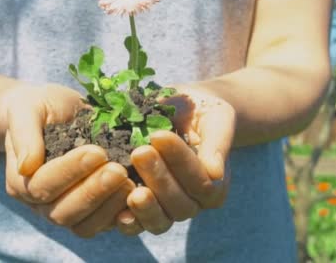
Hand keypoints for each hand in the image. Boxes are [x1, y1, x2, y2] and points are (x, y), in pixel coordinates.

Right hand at [4, 83, 133, 237]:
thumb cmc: (40, 107)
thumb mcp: (26, 108)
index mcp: (20, 181)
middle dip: (93, 192)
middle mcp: (39, 204)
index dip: (70, 172)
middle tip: (119, 170)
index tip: (98, 151)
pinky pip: (104, 224)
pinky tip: (140, 195)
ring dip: (109, 206)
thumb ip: (25, 134)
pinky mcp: (91, 213)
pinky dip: (122, 214)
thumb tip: (26, 167)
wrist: (55, 112)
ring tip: (131, 182)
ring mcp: (65, 211)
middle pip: (63, 213)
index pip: (43, 186)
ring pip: (84, 226)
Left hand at [115, 86, 234, 235]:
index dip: (180, 160)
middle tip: (140, 152)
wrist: (177, 109)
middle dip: (160, 179)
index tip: (159, 135)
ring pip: (161, 221)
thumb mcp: (215, 117)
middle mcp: (193, 202)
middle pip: (181, 204)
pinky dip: (129, 222)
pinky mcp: (141, 210)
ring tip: (131, 190)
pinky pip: (137, 226)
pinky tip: (118, 212)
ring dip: (146, 207)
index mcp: (215, 183)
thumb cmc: (199, 111)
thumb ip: (217, 142)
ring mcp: (167, 210)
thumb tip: (215, 173)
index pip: (202, 182)